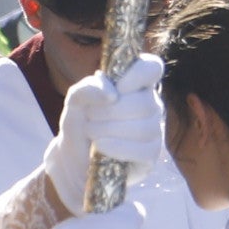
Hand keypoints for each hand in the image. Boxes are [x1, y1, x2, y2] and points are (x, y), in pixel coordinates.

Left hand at [50, 54, 165, 212]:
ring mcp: (154, 131)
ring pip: (144, 127)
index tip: (117, 88)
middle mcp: (150, 105)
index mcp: (135, 84)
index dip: (137, 75)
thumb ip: (87, 88)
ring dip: (110, 130)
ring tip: (91, 133)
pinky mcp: (151, 156)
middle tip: (89, 117)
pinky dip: (118, 148)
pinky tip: (100, 147)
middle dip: (110, 111)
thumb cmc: (80, 124)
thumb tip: (110, 93)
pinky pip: (143, 150)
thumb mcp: (74, 102)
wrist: (74, 159)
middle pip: (145, 102)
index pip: (152, 68)